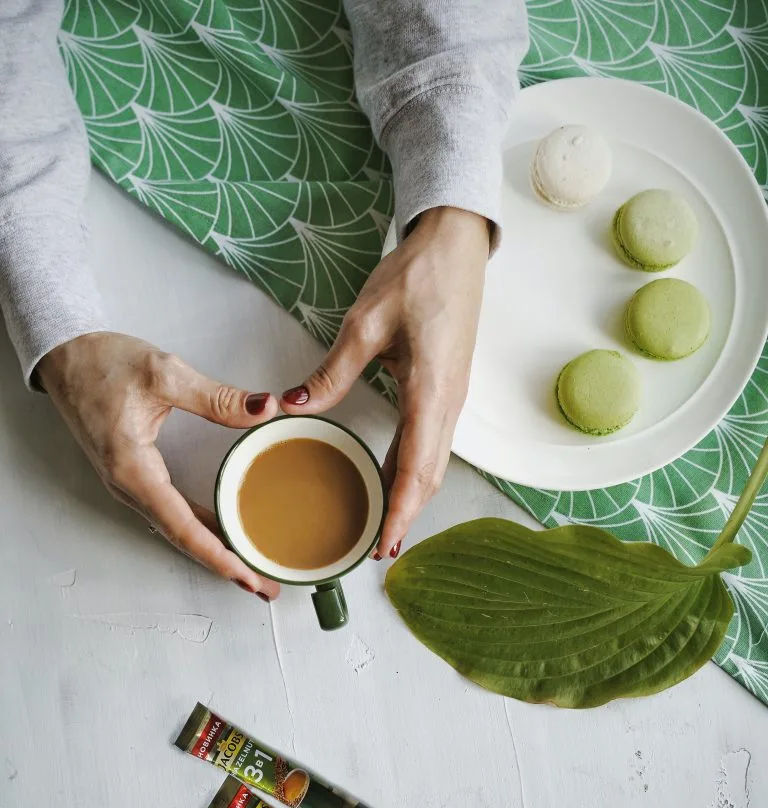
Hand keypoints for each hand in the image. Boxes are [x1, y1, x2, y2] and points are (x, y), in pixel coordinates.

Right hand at [38, 332, 280, 599]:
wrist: (64, 354)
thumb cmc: (102, 361)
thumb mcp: (164, 373)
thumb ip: (217, 398)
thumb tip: (264, 409)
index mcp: (133, 468)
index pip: (183, 526)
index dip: (219, 555)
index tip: (248, 577)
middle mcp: (129, 485)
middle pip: (183, 538)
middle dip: (225, 565)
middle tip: (265, 585)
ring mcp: (131, 483)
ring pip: (178, 529)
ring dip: (215, 550)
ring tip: (253, 568)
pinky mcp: (136, 475)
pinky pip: (172, 512)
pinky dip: (201, 528)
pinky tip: (226, 532)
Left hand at [280, 206, 488, 556]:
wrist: (457, 247)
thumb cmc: (418, 276)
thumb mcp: (367, 322)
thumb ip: (333, 372)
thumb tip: (293, 405)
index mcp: (431, 391)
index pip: (416, 468)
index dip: (399, 512)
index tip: (382, 546)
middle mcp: (448, 403)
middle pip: (429, 476)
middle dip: (405, 516)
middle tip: (377, 551)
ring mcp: (451, 398)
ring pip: (432, 462)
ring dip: (410, 498)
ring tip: (384, 528)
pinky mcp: (445, 389)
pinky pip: (430, 441)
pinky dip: (412, 470)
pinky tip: (392, 479)